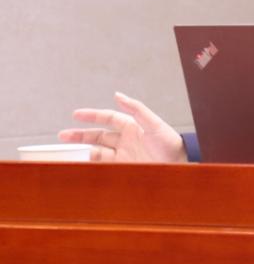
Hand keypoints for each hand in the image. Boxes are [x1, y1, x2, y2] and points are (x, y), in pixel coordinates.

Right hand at [59, 92, 186, 162]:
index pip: (107, 118)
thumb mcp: (153, 124)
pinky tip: (83, 165)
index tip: (75, 115)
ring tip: (68, 153)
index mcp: (132, 126)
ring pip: (98, 151)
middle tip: (62, 136)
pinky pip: (104, 166)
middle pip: (98, 136)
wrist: (181, 165)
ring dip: (84, 151)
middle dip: (80, 135)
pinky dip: (93, 165)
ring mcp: (124, 155)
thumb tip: (118, 95)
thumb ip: (136, 109)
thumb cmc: (170, 143)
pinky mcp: (124, 168)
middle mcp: (125, 140)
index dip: (91, 116)